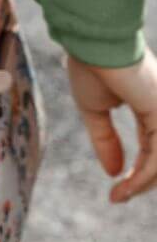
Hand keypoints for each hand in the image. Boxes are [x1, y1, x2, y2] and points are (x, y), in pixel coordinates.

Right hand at [66, 44, 156, 202]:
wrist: (92, 44)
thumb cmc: (91, 66)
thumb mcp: (94, 110)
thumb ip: (106, 140)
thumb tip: (114, 172)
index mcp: (148, 105)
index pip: (150, 147)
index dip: (136, 172)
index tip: (114, 191)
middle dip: (142, 183)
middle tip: (118, 197)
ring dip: (143, 184)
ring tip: (120, 196)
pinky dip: (144, 177)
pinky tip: (127, 186)